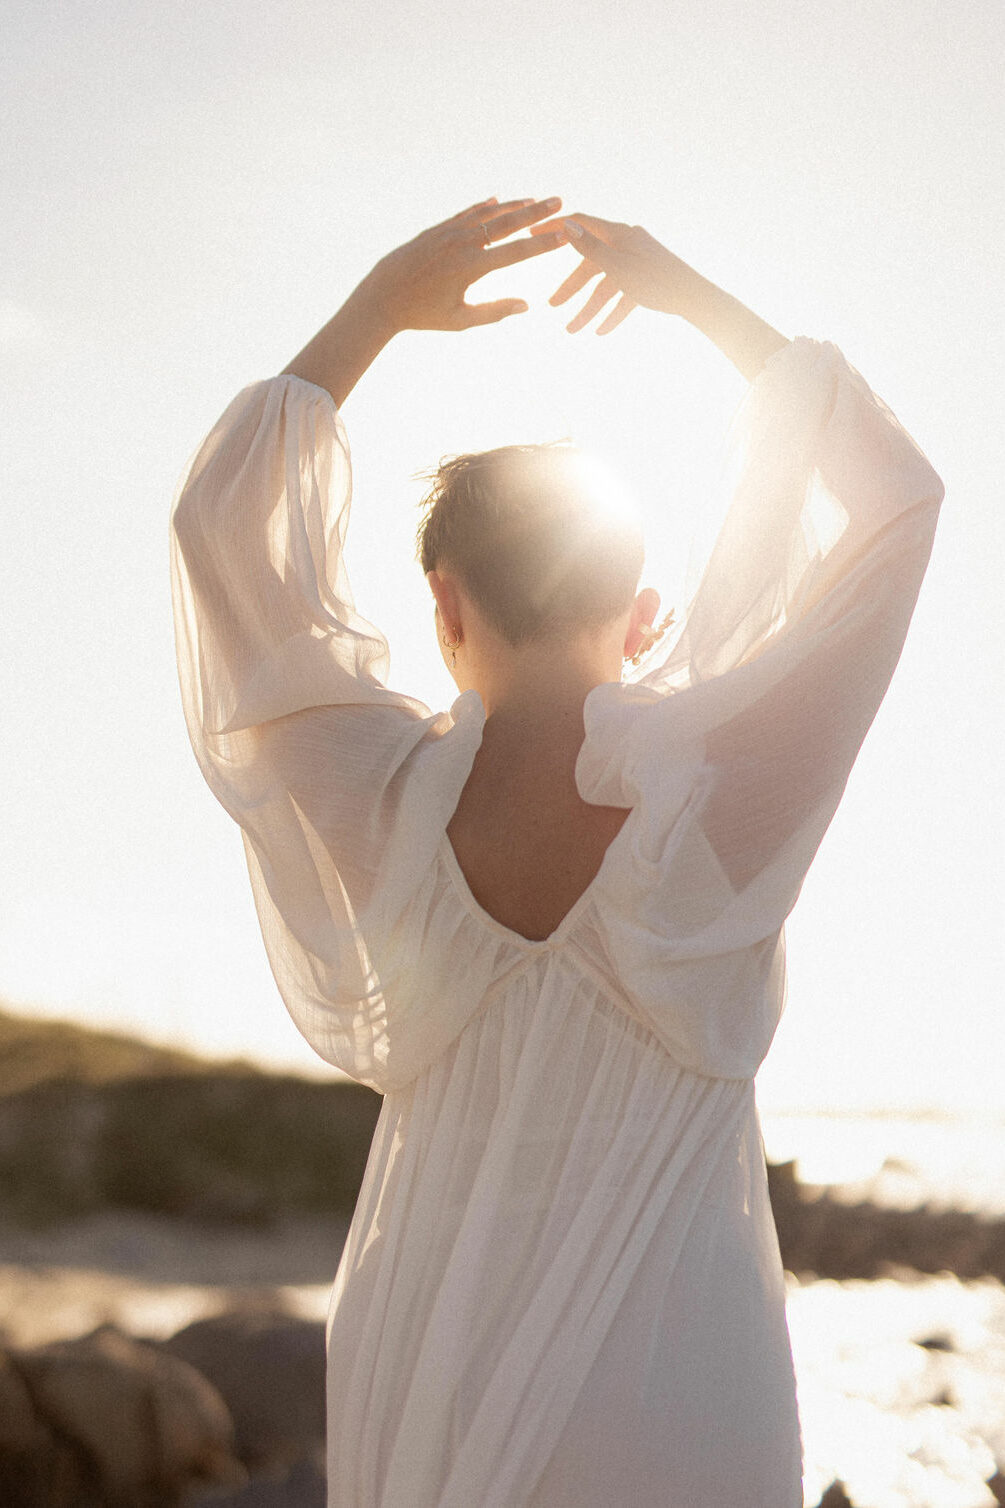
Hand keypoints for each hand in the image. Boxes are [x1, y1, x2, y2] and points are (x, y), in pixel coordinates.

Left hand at [363, 197, 567, 333]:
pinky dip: (484, 207)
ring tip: (535, 200)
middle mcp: (462, 244)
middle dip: (536, 212)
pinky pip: (466, 214)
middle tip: (559, 202)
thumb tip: (526, 306)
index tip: (565, 235)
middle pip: (507, 223)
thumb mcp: (460, 320)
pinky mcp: (437, 229)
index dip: (543, 244)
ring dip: (513, 206)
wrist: (383, 296)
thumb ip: (494, 312)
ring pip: (488, 214)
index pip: (516, 253)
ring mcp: (449, 233)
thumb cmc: (423, 314)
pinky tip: (497, 201)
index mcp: (472, 268)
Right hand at [530, 213, 702, 333]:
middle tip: (552, 307)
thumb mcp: (616, 267)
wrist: (695, 298)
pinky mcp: (647, 279)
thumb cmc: (656, 281)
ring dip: (591, 309)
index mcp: (619, 234)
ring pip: (606, 285)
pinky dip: (613, 312)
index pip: (580, 224)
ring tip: (574, 332)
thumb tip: (566, 226)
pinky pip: (624, 295)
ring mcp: (638, 262)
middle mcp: (627, 243)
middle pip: (592, 264)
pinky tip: (601, 332)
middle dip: (572, 288)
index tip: (533, 233)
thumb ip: (589, 248)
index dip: (555, 228)